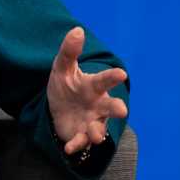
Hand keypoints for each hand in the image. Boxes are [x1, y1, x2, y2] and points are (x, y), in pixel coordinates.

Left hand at [47, 27, 128, 155]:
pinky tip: (68, 148)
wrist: (57, 109)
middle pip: (111, 108)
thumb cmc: (66, 86)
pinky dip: (76, 145)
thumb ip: (69, 51)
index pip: (104, 80)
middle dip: (117, 109)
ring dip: (97, 133)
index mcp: (93, 87)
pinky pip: (80, 142)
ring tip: (95, 135)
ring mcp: (91, 122)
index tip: (121, 72)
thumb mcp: (62, 67)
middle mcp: (98, 106)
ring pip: (98, 129)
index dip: (112, 77)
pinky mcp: (80, 136)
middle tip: (122, 110)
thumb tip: (77, 30)